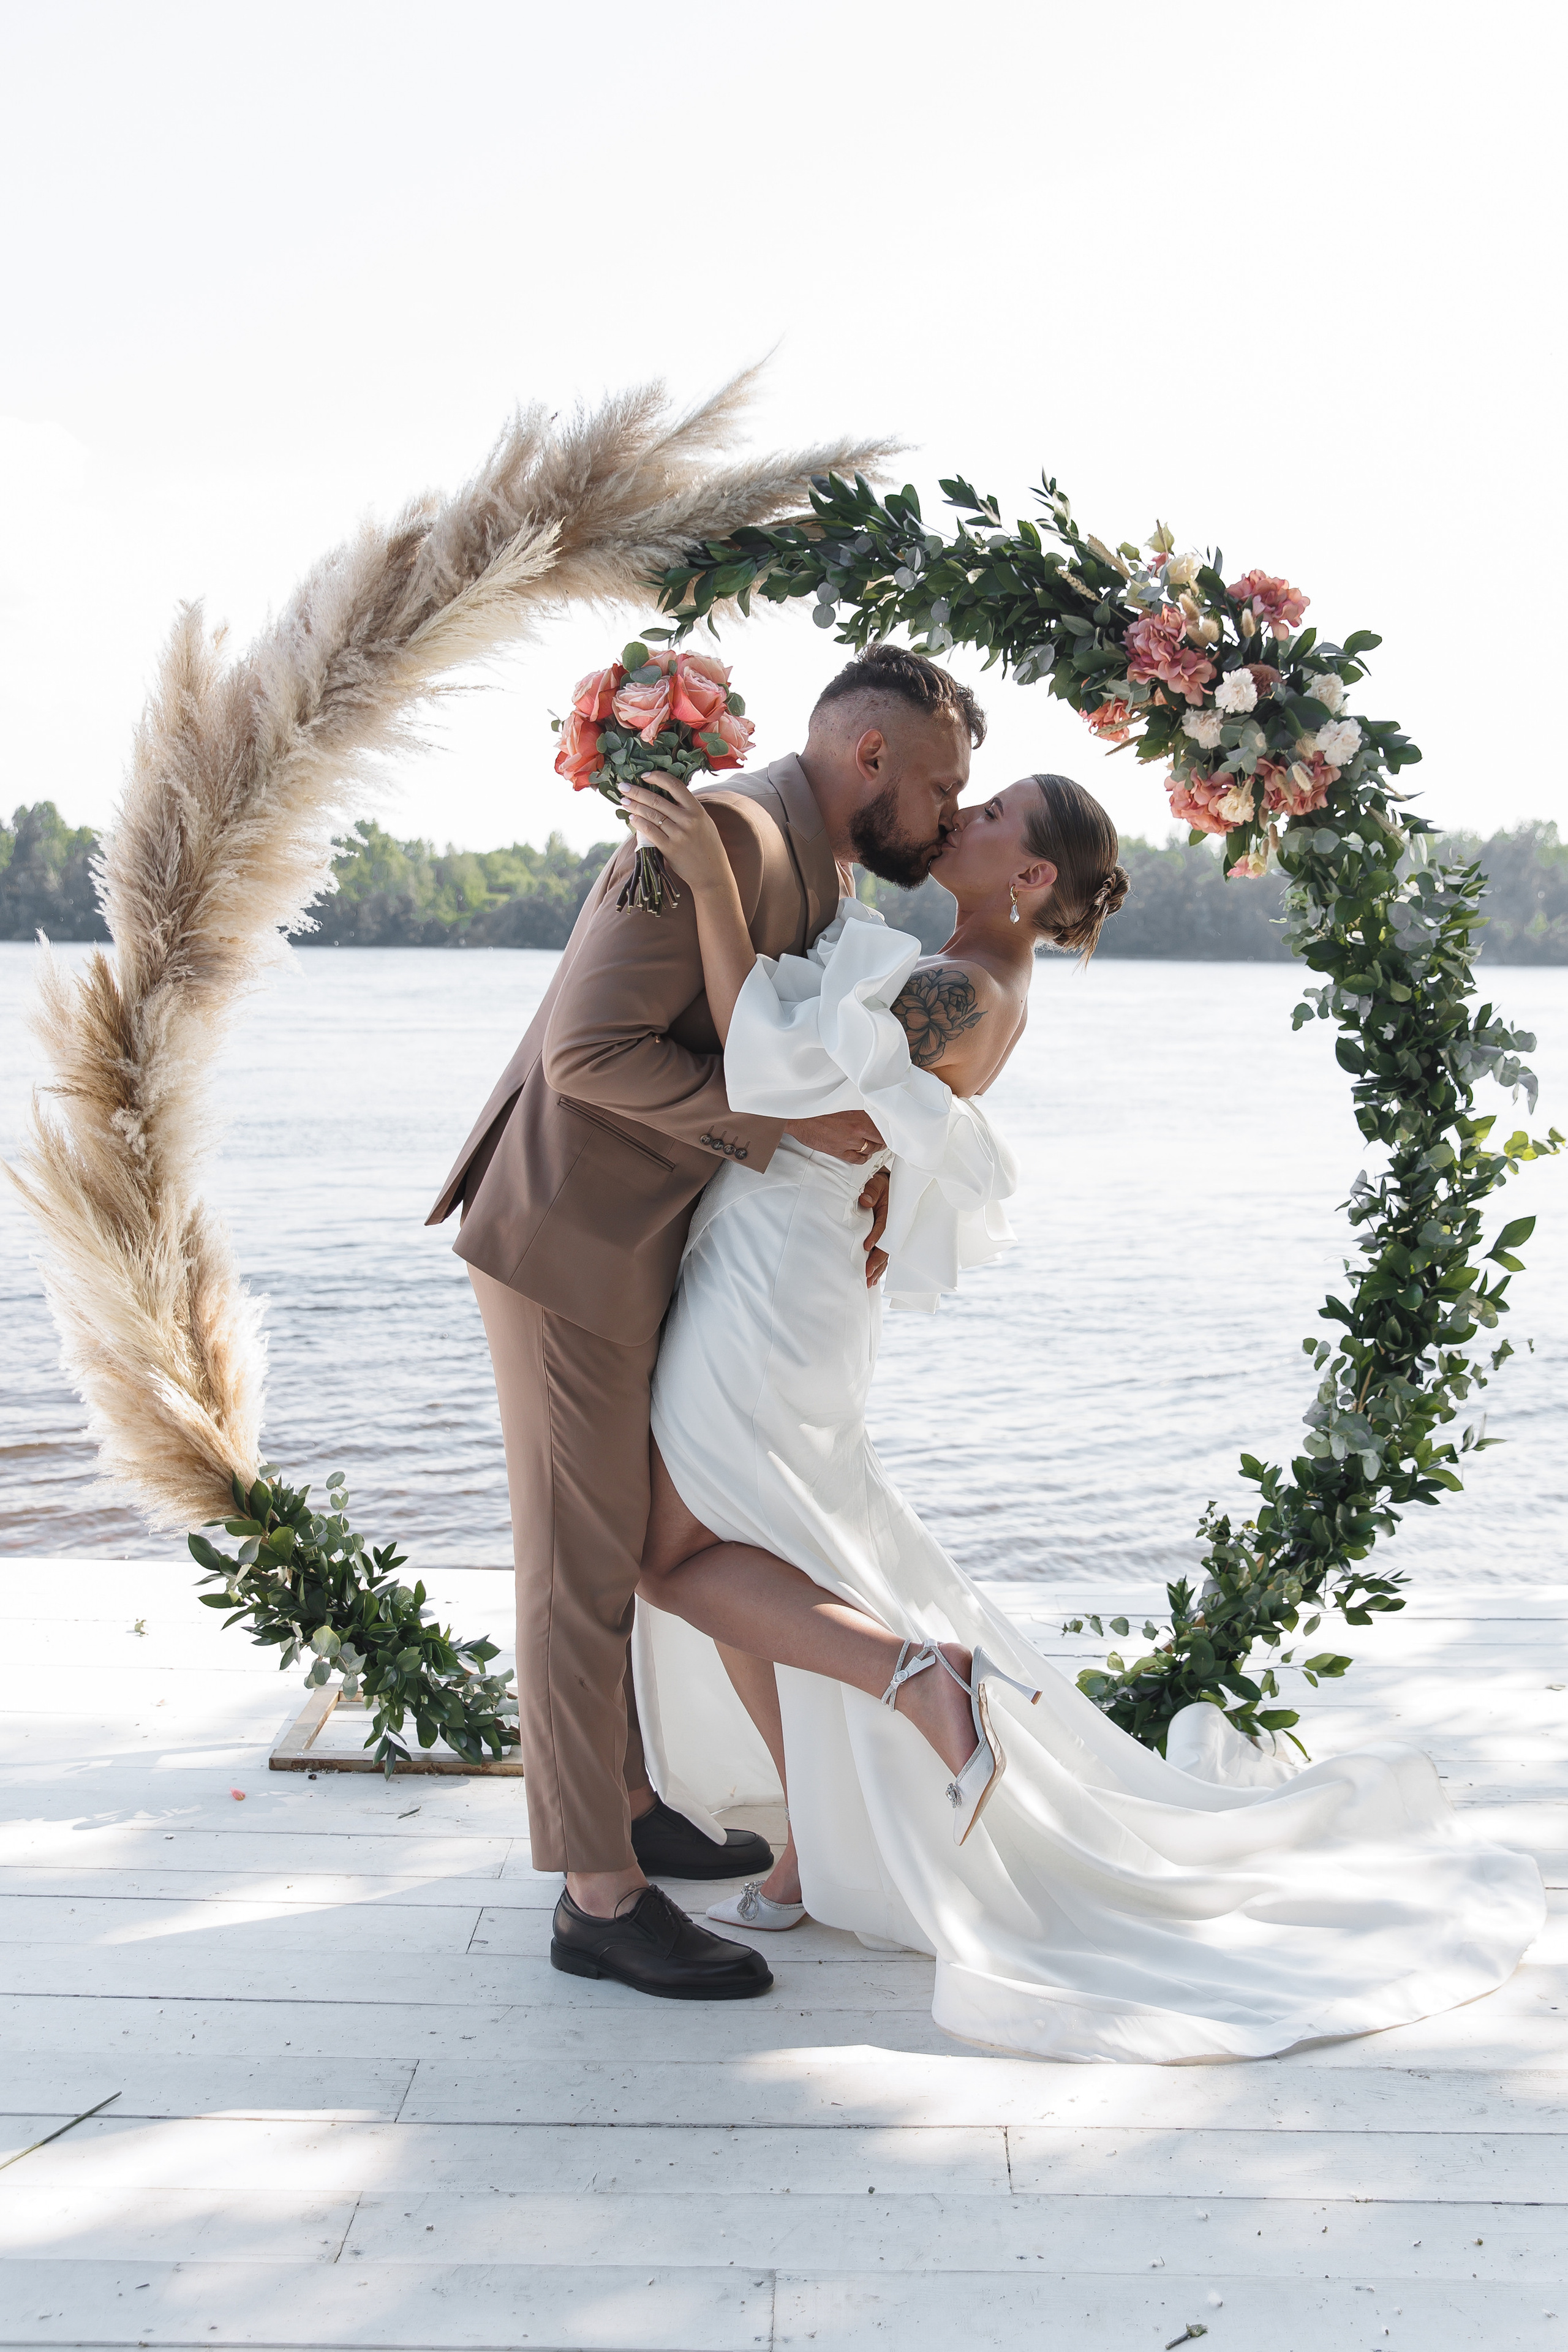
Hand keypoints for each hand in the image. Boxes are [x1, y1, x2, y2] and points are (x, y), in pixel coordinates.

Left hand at [619, 772, 731, 894]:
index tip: (644, 775)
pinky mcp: (670, 849)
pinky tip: (632, 818)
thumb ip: (687, 808)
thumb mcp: (703, 821)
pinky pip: (649, 832)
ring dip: (634, 806)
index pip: (675, 785)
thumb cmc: (706, 845)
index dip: (658, 777)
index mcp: (697, 810)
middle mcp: (688, 820)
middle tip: (623, 786)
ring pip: (651, 815)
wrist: (712, 872)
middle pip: (657, 799)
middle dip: (637, 791)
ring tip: (624, 801)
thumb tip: (664, 794)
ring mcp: (678, 835)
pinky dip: (638, 823)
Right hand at [785, 1109, 884, 1164]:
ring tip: (871, 1147)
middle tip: (882, 1142)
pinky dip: (862, 1158)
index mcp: (858, 1117)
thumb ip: (859, 1118)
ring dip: (872, 1150)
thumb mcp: (843, 1111)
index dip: (887, 1132)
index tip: (889, 1134)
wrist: (802, 1122)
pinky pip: (859, 1159)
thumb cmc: (819, 1115)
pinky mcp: (841, 1152)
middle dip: (882, 1142)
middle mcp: (856, 1129)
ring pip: (870, 1150)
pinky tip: (862, 1155)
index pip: (882, 1127)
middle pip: (879, 1140)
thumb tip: (872, 1123)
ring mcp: (849, 1142)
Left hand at [859, 1165, 889, 1288]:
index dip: (876, 1238)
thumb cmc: (881, 1185)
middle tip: (867, 1274)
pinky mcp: (887, 1239)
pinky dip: (879, 1267)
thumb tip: (864, 1200)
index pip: (884, 1228)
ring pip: (885, 1255)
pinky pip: (884, 1255)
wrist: (889, 1186)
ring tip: (868, 1282)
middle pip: (886, 1248)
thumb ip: (871, 1191)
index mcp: (892, 1214)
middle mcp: (893, 1228)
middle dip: (877, 1262)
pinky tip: (872, 1278)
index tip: (867, 1247)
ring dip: (878, 1269)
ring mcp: (891, 1235)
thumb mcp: (876, 1183)